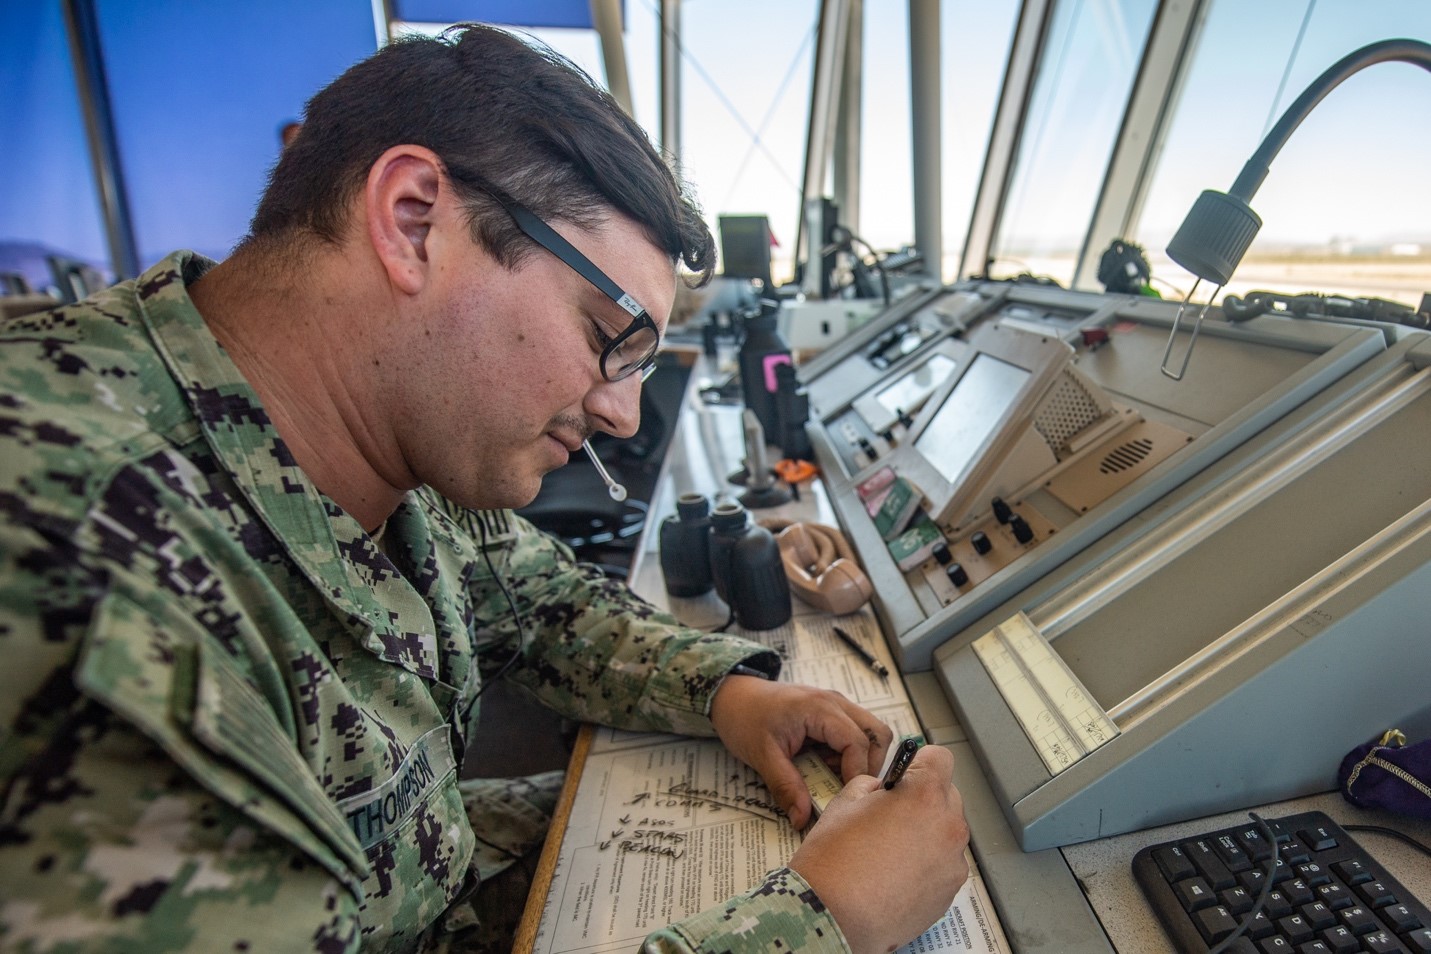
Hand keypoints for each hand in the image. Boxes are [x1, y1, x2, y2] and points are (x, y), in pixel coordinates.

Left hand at [708, 675, 892, 829]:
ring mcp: (836, 706)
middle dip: (869, 766)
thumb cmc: (745, 718)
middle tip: (847, 788)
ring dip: (861, 760)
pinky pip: (855, 734)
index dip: (857, 774)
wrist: (733, 696)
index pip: (858, 743)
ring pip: (872, 733)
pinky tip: (826, 767)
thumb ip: (785, 787)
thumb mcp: (762, 756)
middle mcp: (835, 703)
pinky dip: (849, 755)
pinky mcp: (832, 714)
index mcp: (819, 708)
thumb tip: (802, 819)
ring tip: (833, 776)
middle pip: (878, 734)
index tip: (845, 799)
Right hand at [788, 744, 968, 953]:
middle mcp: (948, 826)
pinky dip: (927, 865)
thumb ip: (872, 786)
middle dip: (923, 800)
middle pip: (947, 796)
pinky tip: (896, 875)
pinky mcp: (949, 893)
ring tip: (891, 851)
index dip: (919, 763)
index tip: (906, 774)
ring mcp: (952, 863)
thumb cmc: (834, 862)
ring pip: (947, 833)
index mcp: (924, 795)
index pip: (940, 759)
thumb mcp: (844, 802)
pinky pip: (944, 866)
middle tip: (891, 816)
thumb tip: (883, 790)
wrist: (833, 916)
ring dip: (927, 833)